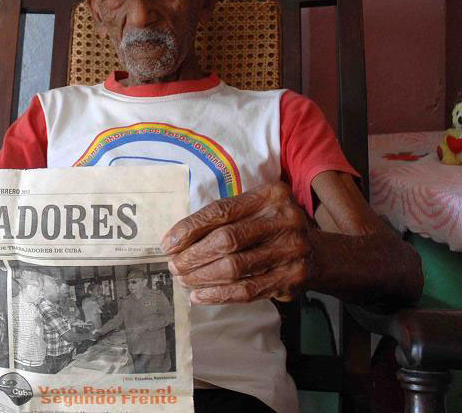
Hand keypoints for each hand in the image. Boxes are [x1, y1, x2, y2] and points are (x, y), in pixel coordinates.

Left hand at [162, 182, 314, 304]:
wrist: (321, 253)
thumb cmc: (273, 228)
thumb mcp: (256, 210)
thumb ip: (224, 218)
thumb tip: (178, 240)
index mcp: (270, 195)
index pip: (220, 211)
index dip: (189, 229)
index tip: (168, 244)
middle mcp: (283, 219)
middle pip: (226, 240)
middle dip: (193, 256)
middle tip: (174, 266)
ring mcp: (291, 249)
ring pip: (234, 267)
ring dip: (202, 277)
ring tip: (183, 280)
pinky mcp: (292, 277)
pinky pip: (248, 290)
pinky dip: (219, 295)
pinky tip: (200, 296)